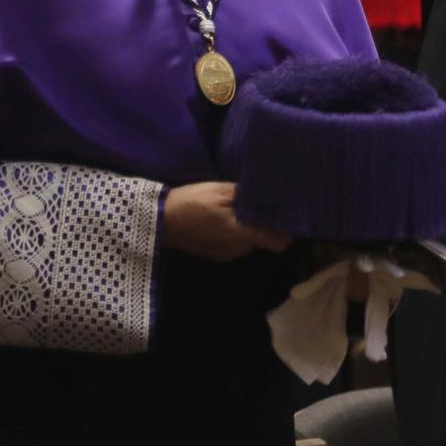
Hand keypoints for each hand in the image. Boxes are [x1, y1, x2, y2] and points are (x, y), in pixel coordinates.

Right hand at [160, 181, 290, 262]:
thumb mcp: (221, 191)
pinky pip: (234, 243)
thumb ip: (249, 196)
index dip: (286, 229)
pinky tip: (222, 216)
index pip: (280, 242)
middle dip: (264, 222)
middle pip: (264, 239)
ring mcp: (226, 255)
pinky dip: (234, 232)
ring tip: (238, 206)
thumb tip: (273, 194)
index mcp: (244, 234)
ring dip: (247, 226)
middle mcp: (239, 249)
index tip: (285, 212)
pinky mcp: (215, 254)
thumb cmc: (192, 202)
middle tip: (259, 200)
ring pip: (249, 240)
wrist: (158, 220)